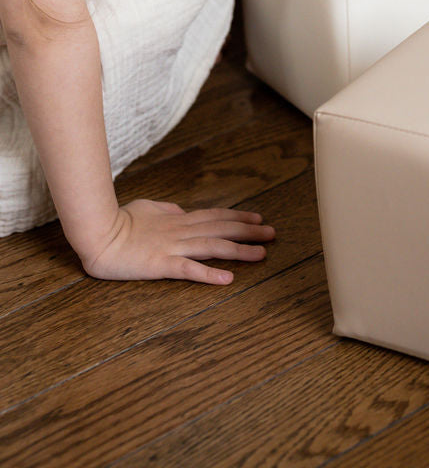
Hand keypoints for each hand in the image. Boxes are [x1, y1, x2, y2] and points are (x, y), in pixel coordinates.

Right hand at [79, 200, 274, 284]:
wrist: (97, 233)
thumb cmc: (119, 219)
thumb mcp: (148, 207)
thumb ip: (167, 209)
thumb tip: (180, 210)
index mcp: (178, 218)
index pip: (215, 216)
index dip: (238, 217)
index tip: (258, 218)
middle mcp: (181, 230)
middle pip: (222, 229)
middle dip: (249, 231)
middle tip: (273, 233)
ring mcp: (172, 247)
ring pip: (213, 247)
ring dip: (239, 250)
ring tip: (261, 254)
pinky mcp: (161, 264)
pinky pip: (189, 269)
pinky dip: (210, 273)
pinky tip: (228, 279)